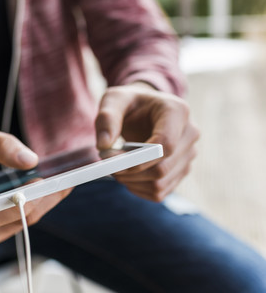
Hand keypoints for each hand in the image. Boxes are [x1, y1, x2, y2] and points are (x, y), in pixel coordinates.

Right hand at [0, 124, 70, 246]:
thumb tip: (31, 160)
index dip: (19, 201)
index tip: (41, 179)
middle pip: (15, 218)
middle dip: (45, 198)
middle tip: (70, 176)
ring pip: (23, 222)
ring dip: (47, 201)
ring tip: (68, 179)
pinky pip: (21, 222)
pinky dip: (38, 204)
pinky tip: (52, 188)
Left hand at [95, 83, 198, 201]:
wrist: (143, 108)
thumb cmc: (129, 102)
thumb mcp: (114, 100)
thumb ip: (107, 118)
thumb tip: (103, 145)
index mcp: (177, 111)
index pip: (166, 145)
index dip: (139, 159)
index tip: (112, 160)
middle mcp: (190, 133)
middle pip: (162, 168)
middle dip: (130, 171)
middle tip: (107, 165)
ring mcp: (189, 154)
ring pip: (160, 183)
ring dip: (132, 182)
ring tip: (115, 168)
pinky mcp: (181, 170)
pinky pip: (160, 192)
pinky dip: (138, 188)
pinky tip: (127, 175)